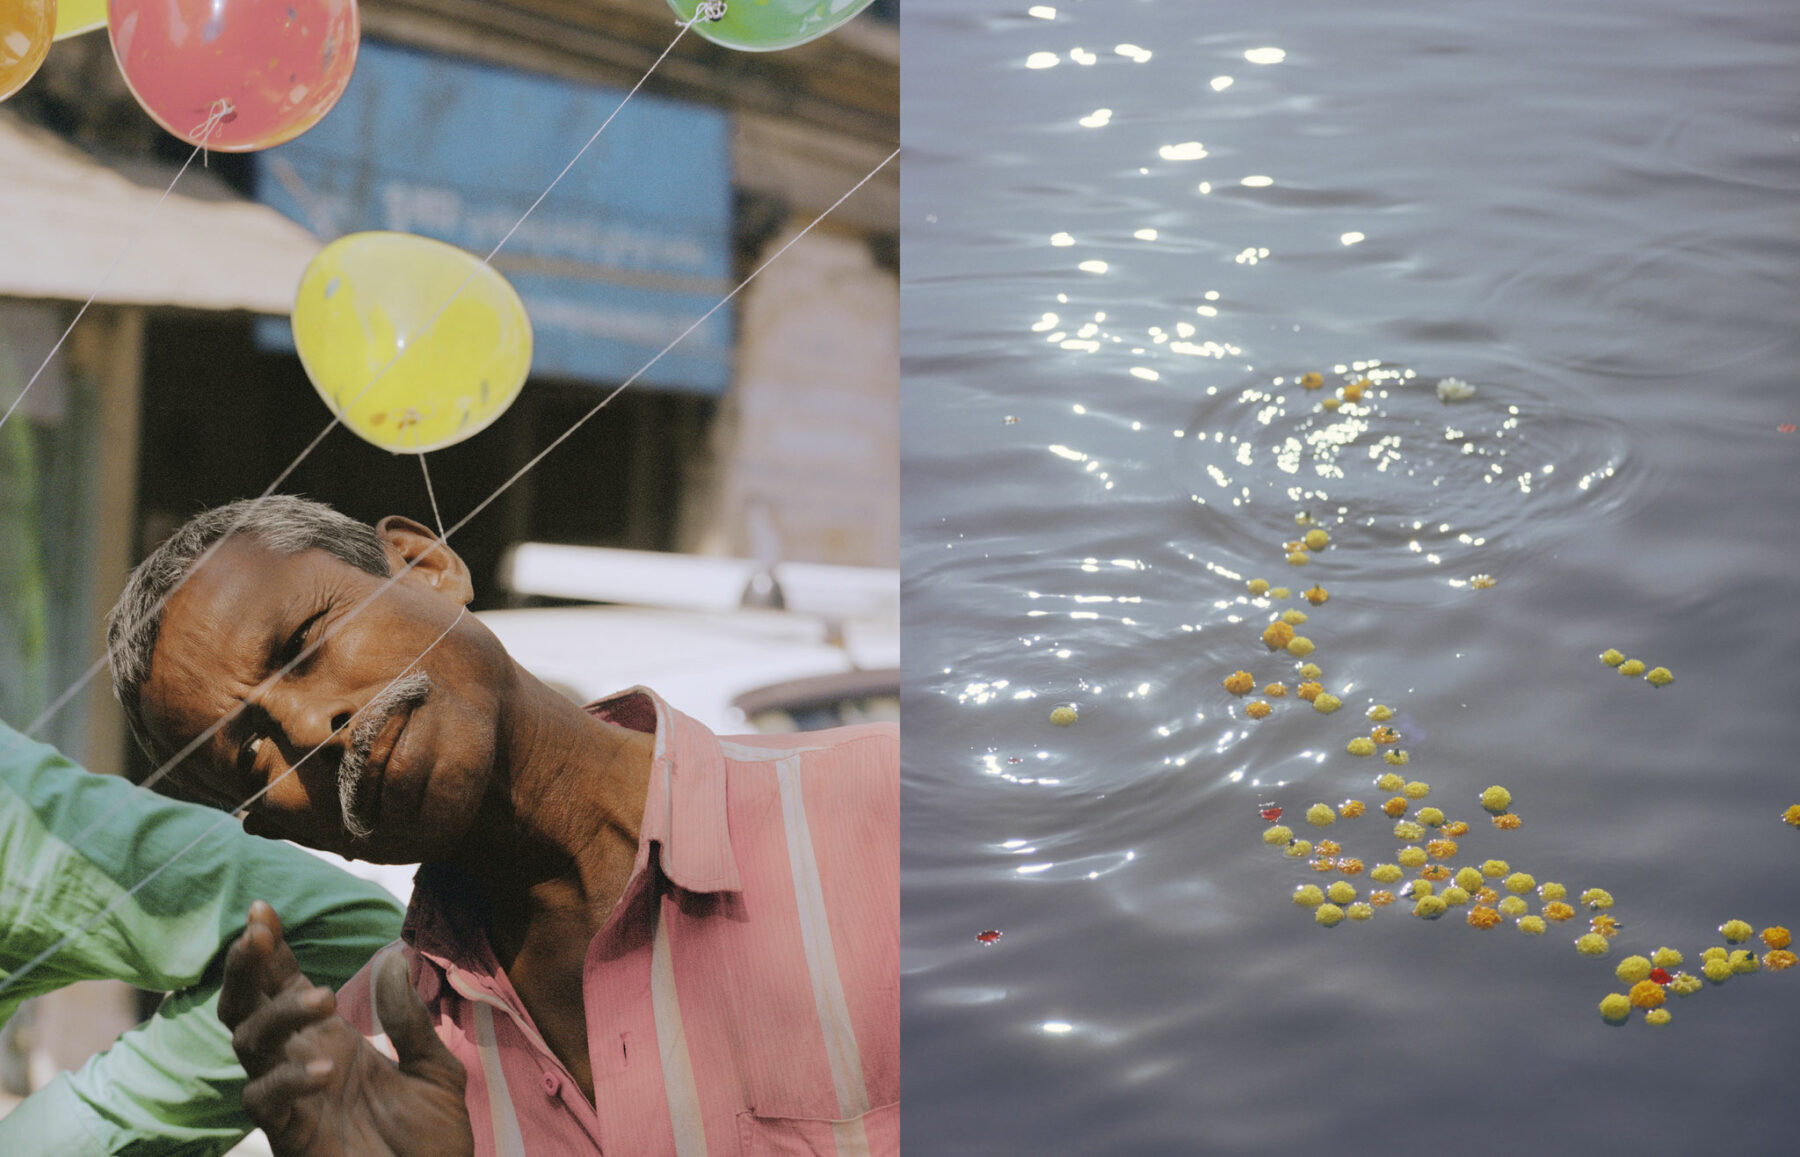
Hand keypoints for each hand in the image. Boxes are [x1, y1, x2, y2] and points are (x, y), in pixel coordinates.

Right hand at [219, 901, 473, 1156]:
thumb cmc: (431, 1145)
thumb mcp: (434, 1071)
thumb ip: (409, 1020)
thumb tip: (391, 958)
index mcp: (331, 1040)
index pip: (286, 984)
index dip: (271, 949)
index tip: (262, 908)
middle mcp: (301, 1062)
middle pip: (248, 1006)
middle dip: (247, 967)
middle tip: (258, 932)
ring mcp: (292, 1099)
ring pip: (248, 1043)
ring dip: (278, 1014)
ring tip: (326, 998)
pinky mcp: (290, 1136)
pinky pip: (263, 1101)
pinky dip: (287, 1079)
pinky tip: (325, 1068)